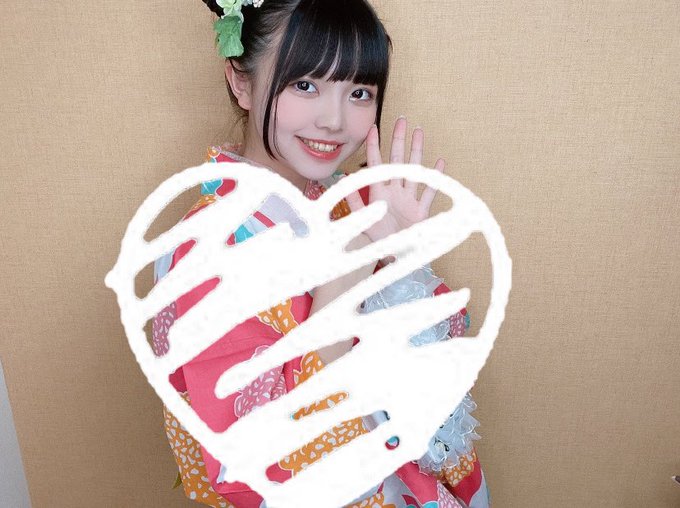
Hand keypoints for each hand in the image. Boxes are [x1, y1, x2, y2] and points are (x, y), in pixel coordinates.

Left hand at [345, 116, 445, 243]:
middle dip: (399, 140)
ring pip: (414, 170)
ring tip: (419, 132)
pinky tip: (439, 162)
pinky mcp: (421, 211)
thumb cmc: (375, 240)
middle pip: (397, 161)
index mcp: (378, 193)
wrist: (392, 257)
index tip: (373, 128)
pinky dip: (435, 178)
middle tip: (401, 121)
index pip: (375, 164)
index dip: (374, 147)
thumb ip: (351, 200)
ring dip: (417, 152)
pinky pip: (429, 191)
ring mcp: (409, 199)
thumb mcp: (359, 220)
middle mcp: (394, 192)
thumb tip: (341, 179)